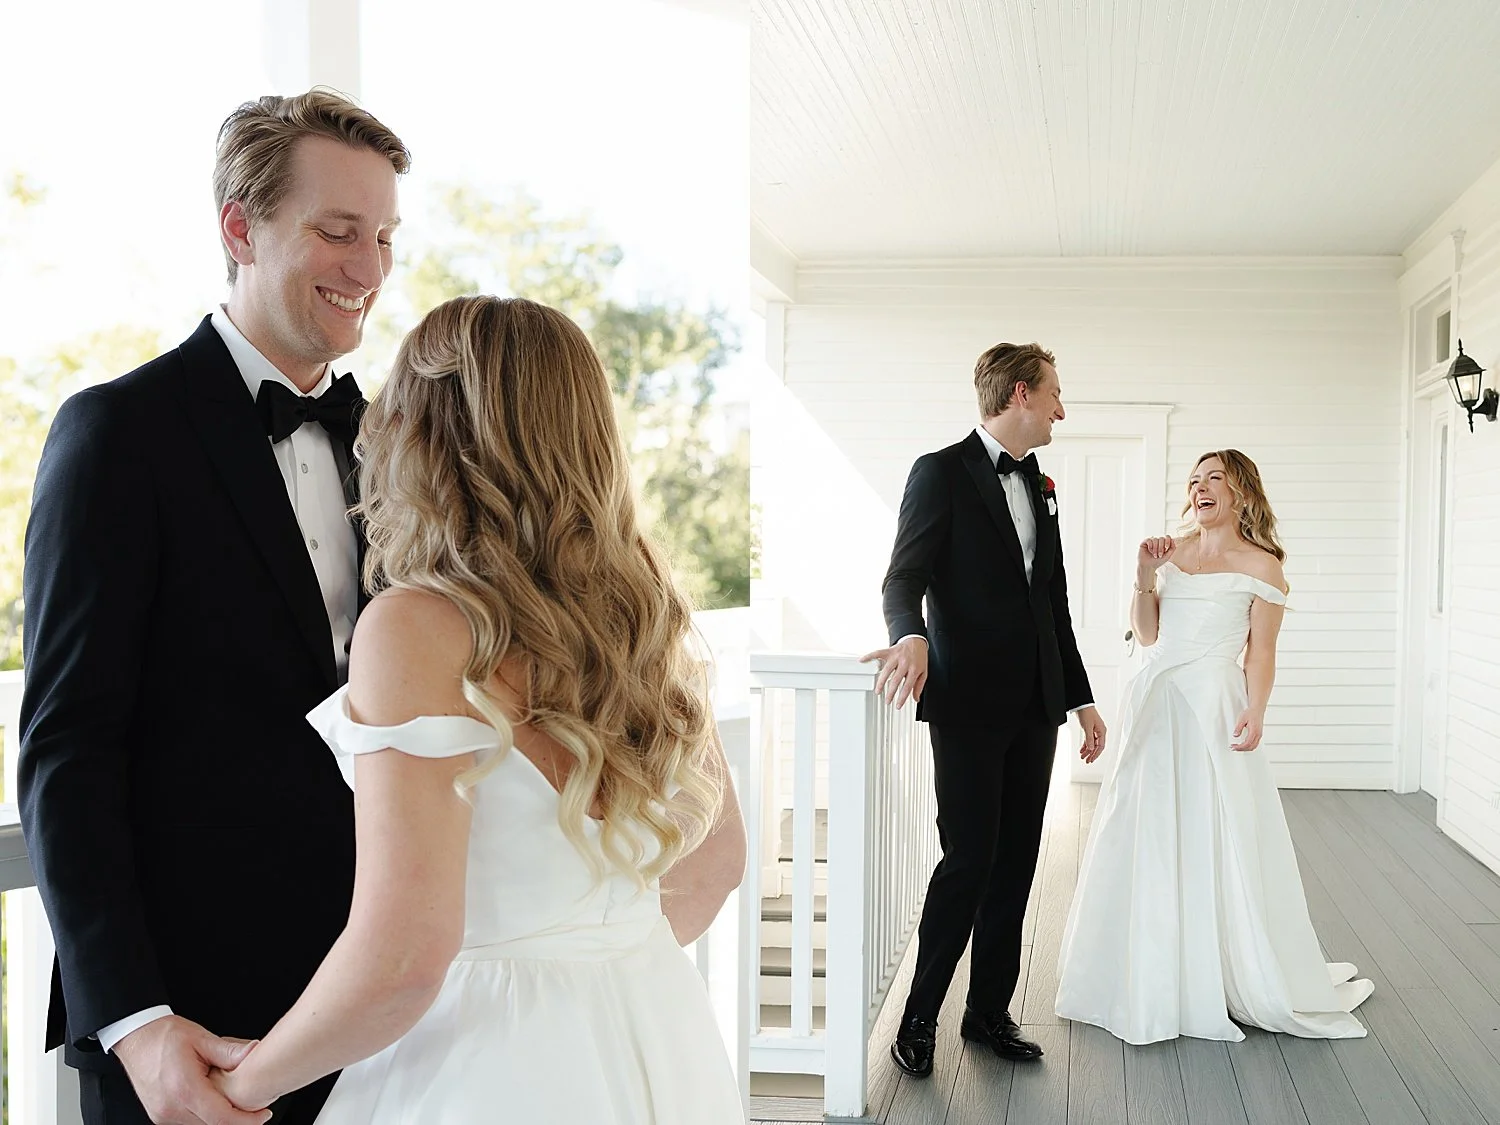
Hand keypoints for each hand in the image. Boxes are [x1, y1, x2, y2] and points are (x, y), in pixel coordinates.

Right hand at [112, 1016, 270, 1124]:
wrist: (136, 1036)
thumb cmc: (165, 1036)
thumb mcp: (202, 1038)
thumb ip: (230, 1051)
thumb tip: (255, 1052)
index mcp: (184, 1088)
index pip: (221, 1117)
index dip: (246, 1120)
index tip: (264, 1114)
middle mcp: (170, 1107)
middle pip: (213, 1124)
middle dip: (236, 1117)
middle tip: (255, 1103)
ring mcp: (162, 1114)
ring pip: (201, 1124)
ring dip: (220, 1115)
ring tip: (232, 1095)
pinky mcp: (160, 1115)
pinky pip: (189, 1120)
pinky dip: (205, 1113)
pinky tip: (213, 1096)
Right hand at [859, 636, 927, 707]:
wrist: (917, 641)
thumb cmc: (919, 657)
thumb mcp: (923, 672)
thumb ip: (919, 686)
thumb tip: (916, 699)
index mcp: (914, 669)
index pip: (907, 687)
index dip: (902, 698)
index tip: (898, 705)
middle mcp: (905, 663)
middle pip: (896, 680)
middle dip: (890, 693)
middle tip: (887, 701)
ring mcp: (896, 657)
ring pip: (886, 670)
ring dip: (881, 682)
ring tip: (878, 691)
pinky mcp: (889, 651)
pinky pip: (878, 653)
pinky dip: (869, 656)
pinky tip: (862, 660)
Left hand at [1075, 706, 1106, 763]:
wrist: (1081, 704)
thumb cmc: (1086, 713)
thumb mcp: (1087, 727)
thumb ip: (1089, 739)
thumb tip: (1090, 749)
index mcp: (1102, 731)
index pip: (1100, 746)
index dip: (1096, 754)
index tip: (1091, 760)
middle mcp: (1100, 732)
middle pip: (1096, 746)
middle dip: (1091, 754)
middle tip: (1087, 761)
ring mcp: (1094, 730)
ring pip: (1092, 744)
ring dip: (1087, 750)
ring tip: (1083, 757)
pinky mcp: (1089, 729)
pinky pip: (1089, 740)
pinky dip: (1085, 745)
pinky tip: (1082, 750)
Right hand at [1136, 536, 1174, 580]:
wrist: (1148, 566)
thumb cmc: (1157, 562)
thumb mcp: (1167, 556)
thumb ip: (1172, 548)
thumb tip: (1173, 540)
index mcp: (1163, 544)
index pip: (1167, 537)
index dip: (1168, 541)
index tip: (1167, 547)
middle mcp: (1157, 541)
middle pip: (1161, 538)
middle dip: (1161, 547)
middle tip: (1160, 555)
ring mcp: (1151, 541)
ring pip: (1155, 539)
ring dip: (1156, 548)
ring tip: (1155, 555)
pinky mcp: (1144, 542)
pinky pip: (1149, 540)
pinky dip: (1150, 546)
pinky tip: (1149, 551)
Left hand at [1231, 709, 1263, 750]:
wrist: (1257, 709)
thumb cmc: (1251, 713)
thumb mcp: (1242, 719)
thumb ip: (1238, 728)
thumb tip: (1235, 735)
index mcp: (1254, 731)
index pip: (1247, 743)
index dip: (1240, 747)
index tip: (1233, 747)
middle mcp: (1258, 734)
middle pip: (1250, 747)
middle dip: (1241, 749)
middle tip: (1233, 748)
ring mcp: (1259, 735)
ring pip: (1253, 746)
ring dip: (1245, 749)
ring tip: (1237, 747)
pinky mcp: (1259, 734)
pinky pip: (1255, 744)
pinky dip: (1248, 746)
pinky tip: (1243, 745)